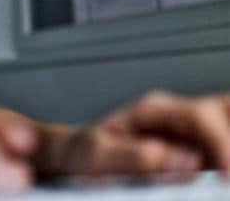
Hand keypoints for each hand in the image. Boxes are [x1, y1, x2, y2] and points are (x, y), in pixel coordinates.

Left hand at [52, 91, 229, 177]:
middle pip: (223, 109)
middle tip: (229, 175)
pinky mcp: (196, 156)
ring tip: (226, 180)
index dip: (220, 142)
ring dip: (229, 149)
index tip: (226, 174)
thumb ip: (137, 157)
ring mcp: (190, 137)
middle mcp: (177, 118)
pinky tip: (220, 182)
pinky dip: (223, 164)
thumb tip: (184, 162)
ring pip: (226, 125)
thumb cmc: (85, 155)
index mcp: (153, 110)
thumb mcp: (98, 156)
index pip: (200, 115)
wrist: (76, 160)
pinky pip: (219, 153)